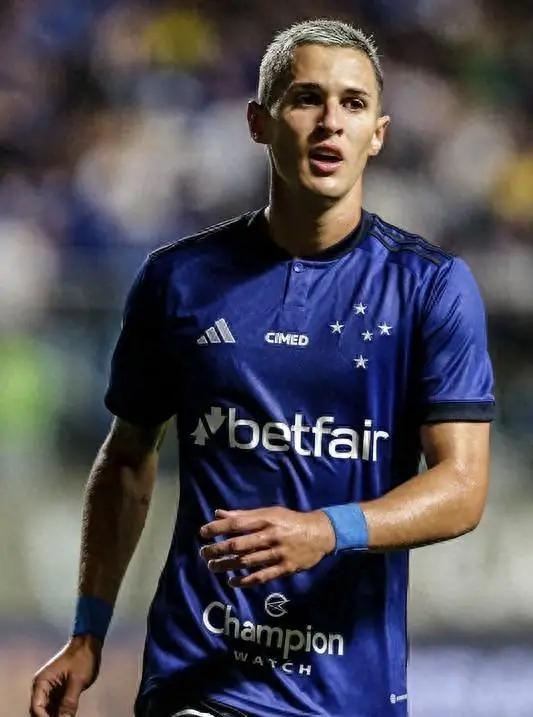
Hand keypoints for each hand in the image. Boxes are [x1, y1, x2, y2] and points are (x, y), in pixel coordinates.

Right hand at [30, 635, 101, 716]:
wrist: (89, 644)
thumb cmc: (82, 658)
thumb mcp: (77, 681)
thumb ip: (69, 702)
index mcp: (42, 682)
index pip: (36, 707)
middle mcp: (43, 688)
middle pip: (40, 712)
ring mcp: (51, 690)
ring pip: (48, 712)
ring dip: (55, 716)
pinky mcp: (59, 692)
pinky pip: (56, 708)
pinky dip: (61, 714)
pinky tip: (68, 716)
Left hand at [198, 506, 335, 587]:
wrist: (320, 533)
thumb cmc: (290, 521)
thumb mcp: (269, 512)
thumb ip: (243, 515)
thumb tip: (218, 513)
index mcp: (265, 519)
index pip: (236, 523)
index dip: (217, 528)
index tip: (202, 533)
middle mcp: (270, 536)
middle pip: (238, 544)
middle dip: (218, 549)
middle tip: (203, 553)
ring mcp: (277, 553)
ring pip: (247, 562)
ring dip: (227, 565)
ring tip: (212, 567)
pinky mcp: (285, 568)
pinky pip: (262, 576)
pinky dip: (245, 581)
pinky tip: (232, 582)